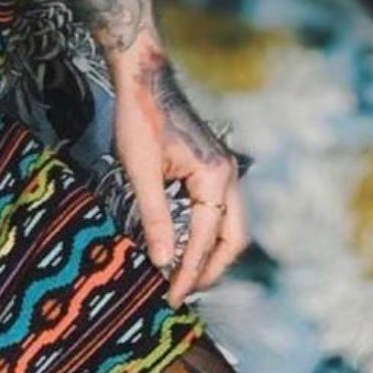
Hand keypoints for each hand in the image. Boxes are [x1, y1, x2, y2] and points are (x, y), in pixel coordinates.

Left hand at [111, 29, 248, 307]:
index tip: (171, 297)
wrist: (143, 75)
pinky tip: (182, 243)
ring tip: (183, 275)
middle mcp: (228, 175)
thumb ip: (155, 217)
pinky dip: (205, 232)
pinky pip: (217, 209)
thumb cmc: (140, 117)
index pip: (204, 239)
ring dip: (209, 252)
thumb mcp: (141, 170)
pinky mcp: (212, 165)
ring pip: (229, 225)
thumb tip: (162, 261)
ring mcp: (223, 169)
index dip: (188, 272)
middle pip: (232, 237)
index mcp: (215, 177)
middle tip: (181, 291)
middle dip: (210, 269)